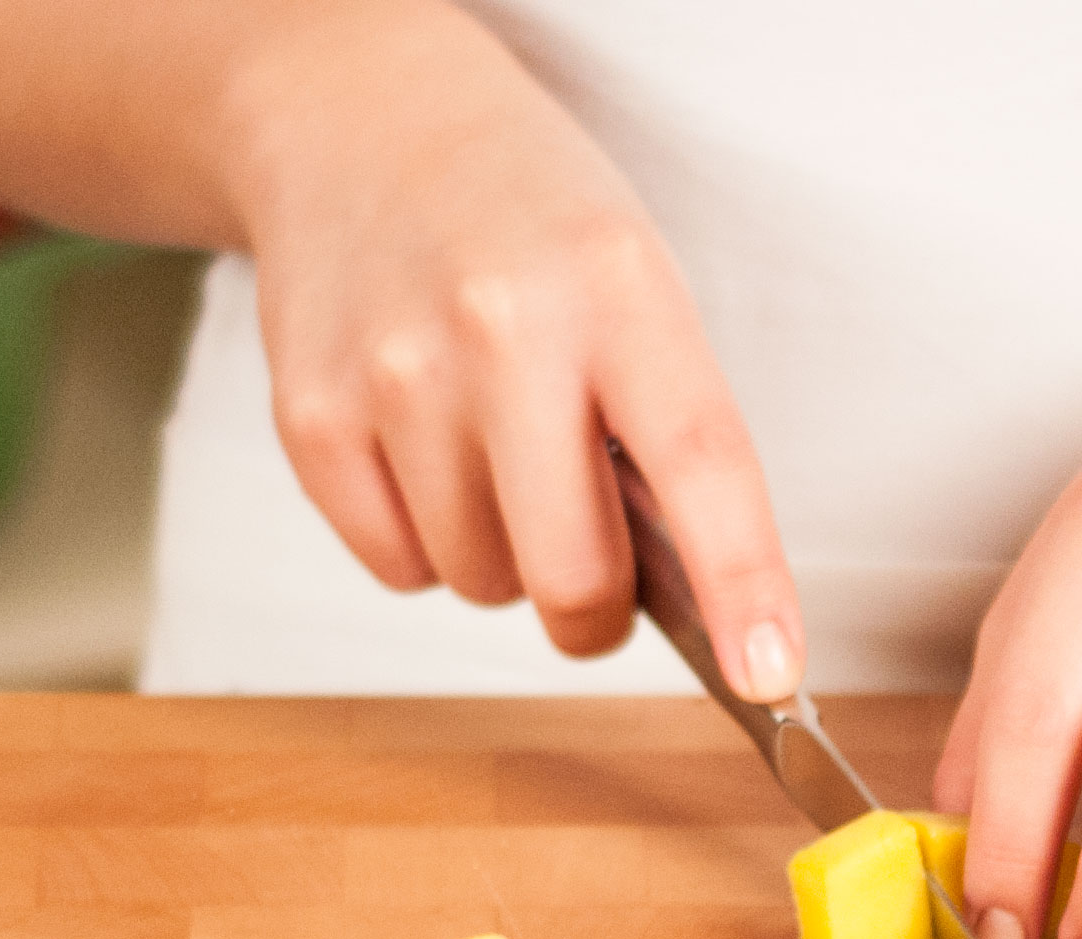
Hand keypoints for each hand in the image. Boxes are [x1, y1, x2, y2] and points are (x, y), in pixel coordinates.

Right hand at [227, 3, 802, 692]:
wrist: (360, 122)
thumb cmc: (529, 224)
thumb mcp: (638, 285)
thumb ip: (670, 429)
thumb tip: (702, 601)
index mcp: (620, 288)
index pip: (701, 464)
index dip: (743, 584)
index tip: (770, 674)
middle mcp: (504, 327)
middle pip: (572, 574)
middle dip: (599, 612)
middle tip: (603, 571)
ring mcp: (396, 373)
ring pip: (480, 584)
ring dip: (504, 556)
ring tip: (495, 446)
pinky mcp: (311, 416)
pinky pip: (399, 568)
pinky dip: (426, 540)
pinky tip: (427, 446)